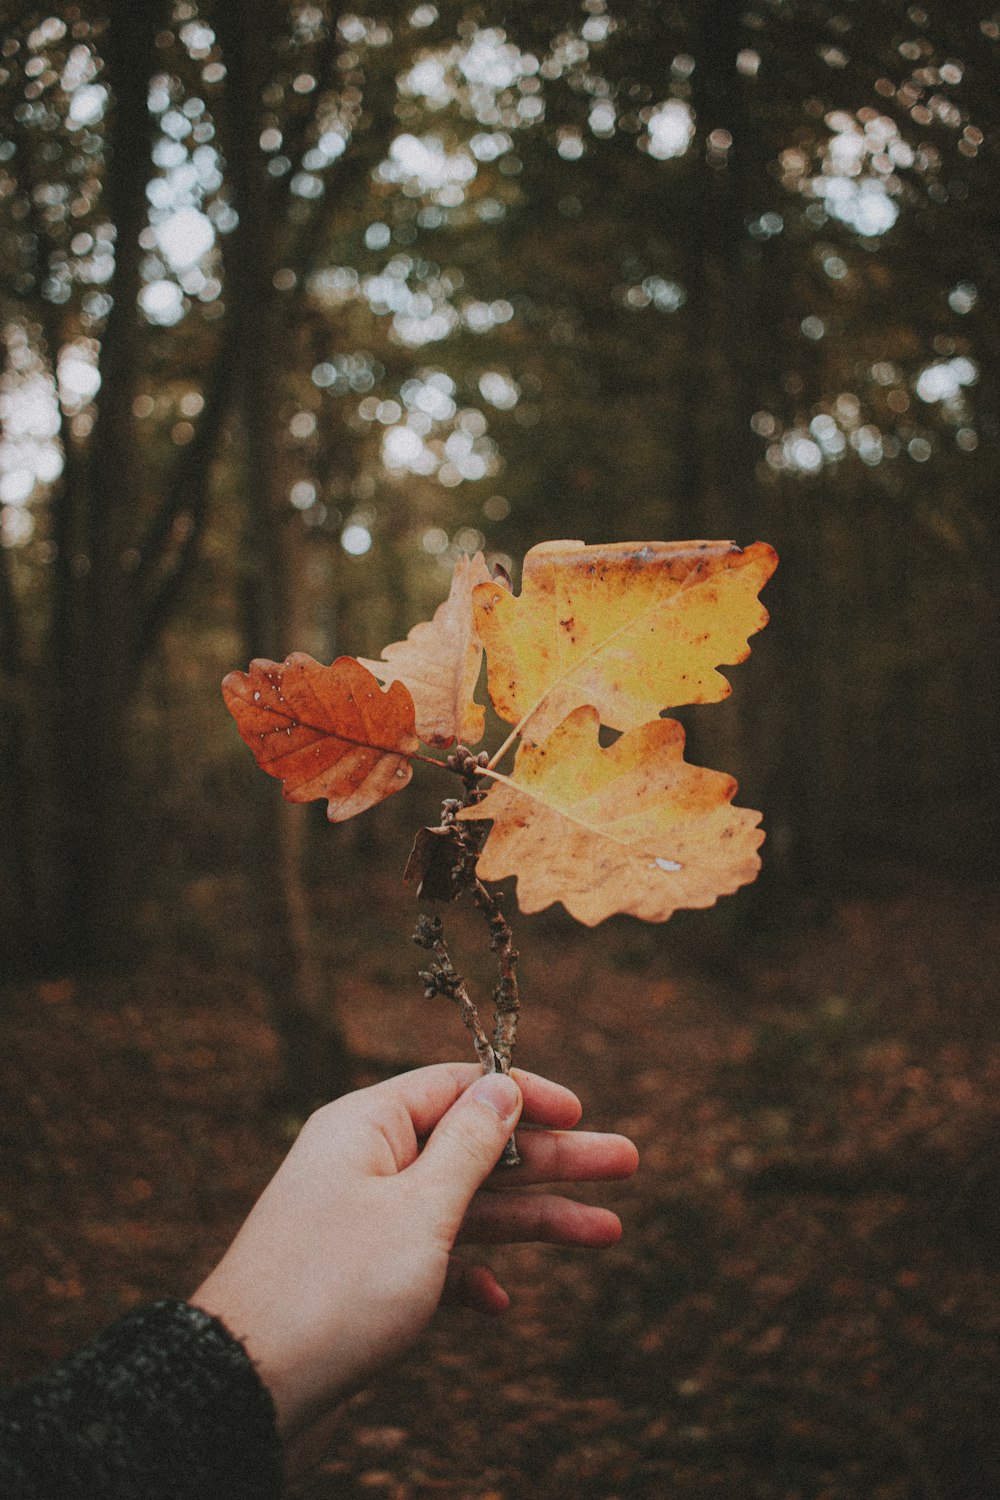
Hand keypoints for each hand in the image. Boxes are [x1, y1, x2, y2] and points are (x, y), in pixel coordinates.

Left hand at [190, 1063, 637, 1441]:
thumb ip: (470, 1145)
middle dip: (552, 1160)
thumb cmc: (333, 1289)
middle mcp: (366, 1164)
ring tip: (608, 1231)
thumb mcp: (418, 1210)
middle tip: (627, 1162)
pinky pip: (432, 1262)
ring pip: (464, 1208)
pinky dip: (469, 1277)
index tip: (582, 1109)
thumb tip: (503, 1085)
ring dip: (532, 1220)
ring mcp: (365, 1223)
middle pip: (476, 1148)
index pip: (458, 1086)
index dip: (524, 1095)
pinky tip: (500, 1304)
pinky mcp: (364, 1280)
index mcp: (367, 1126)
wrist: (247, 1390)